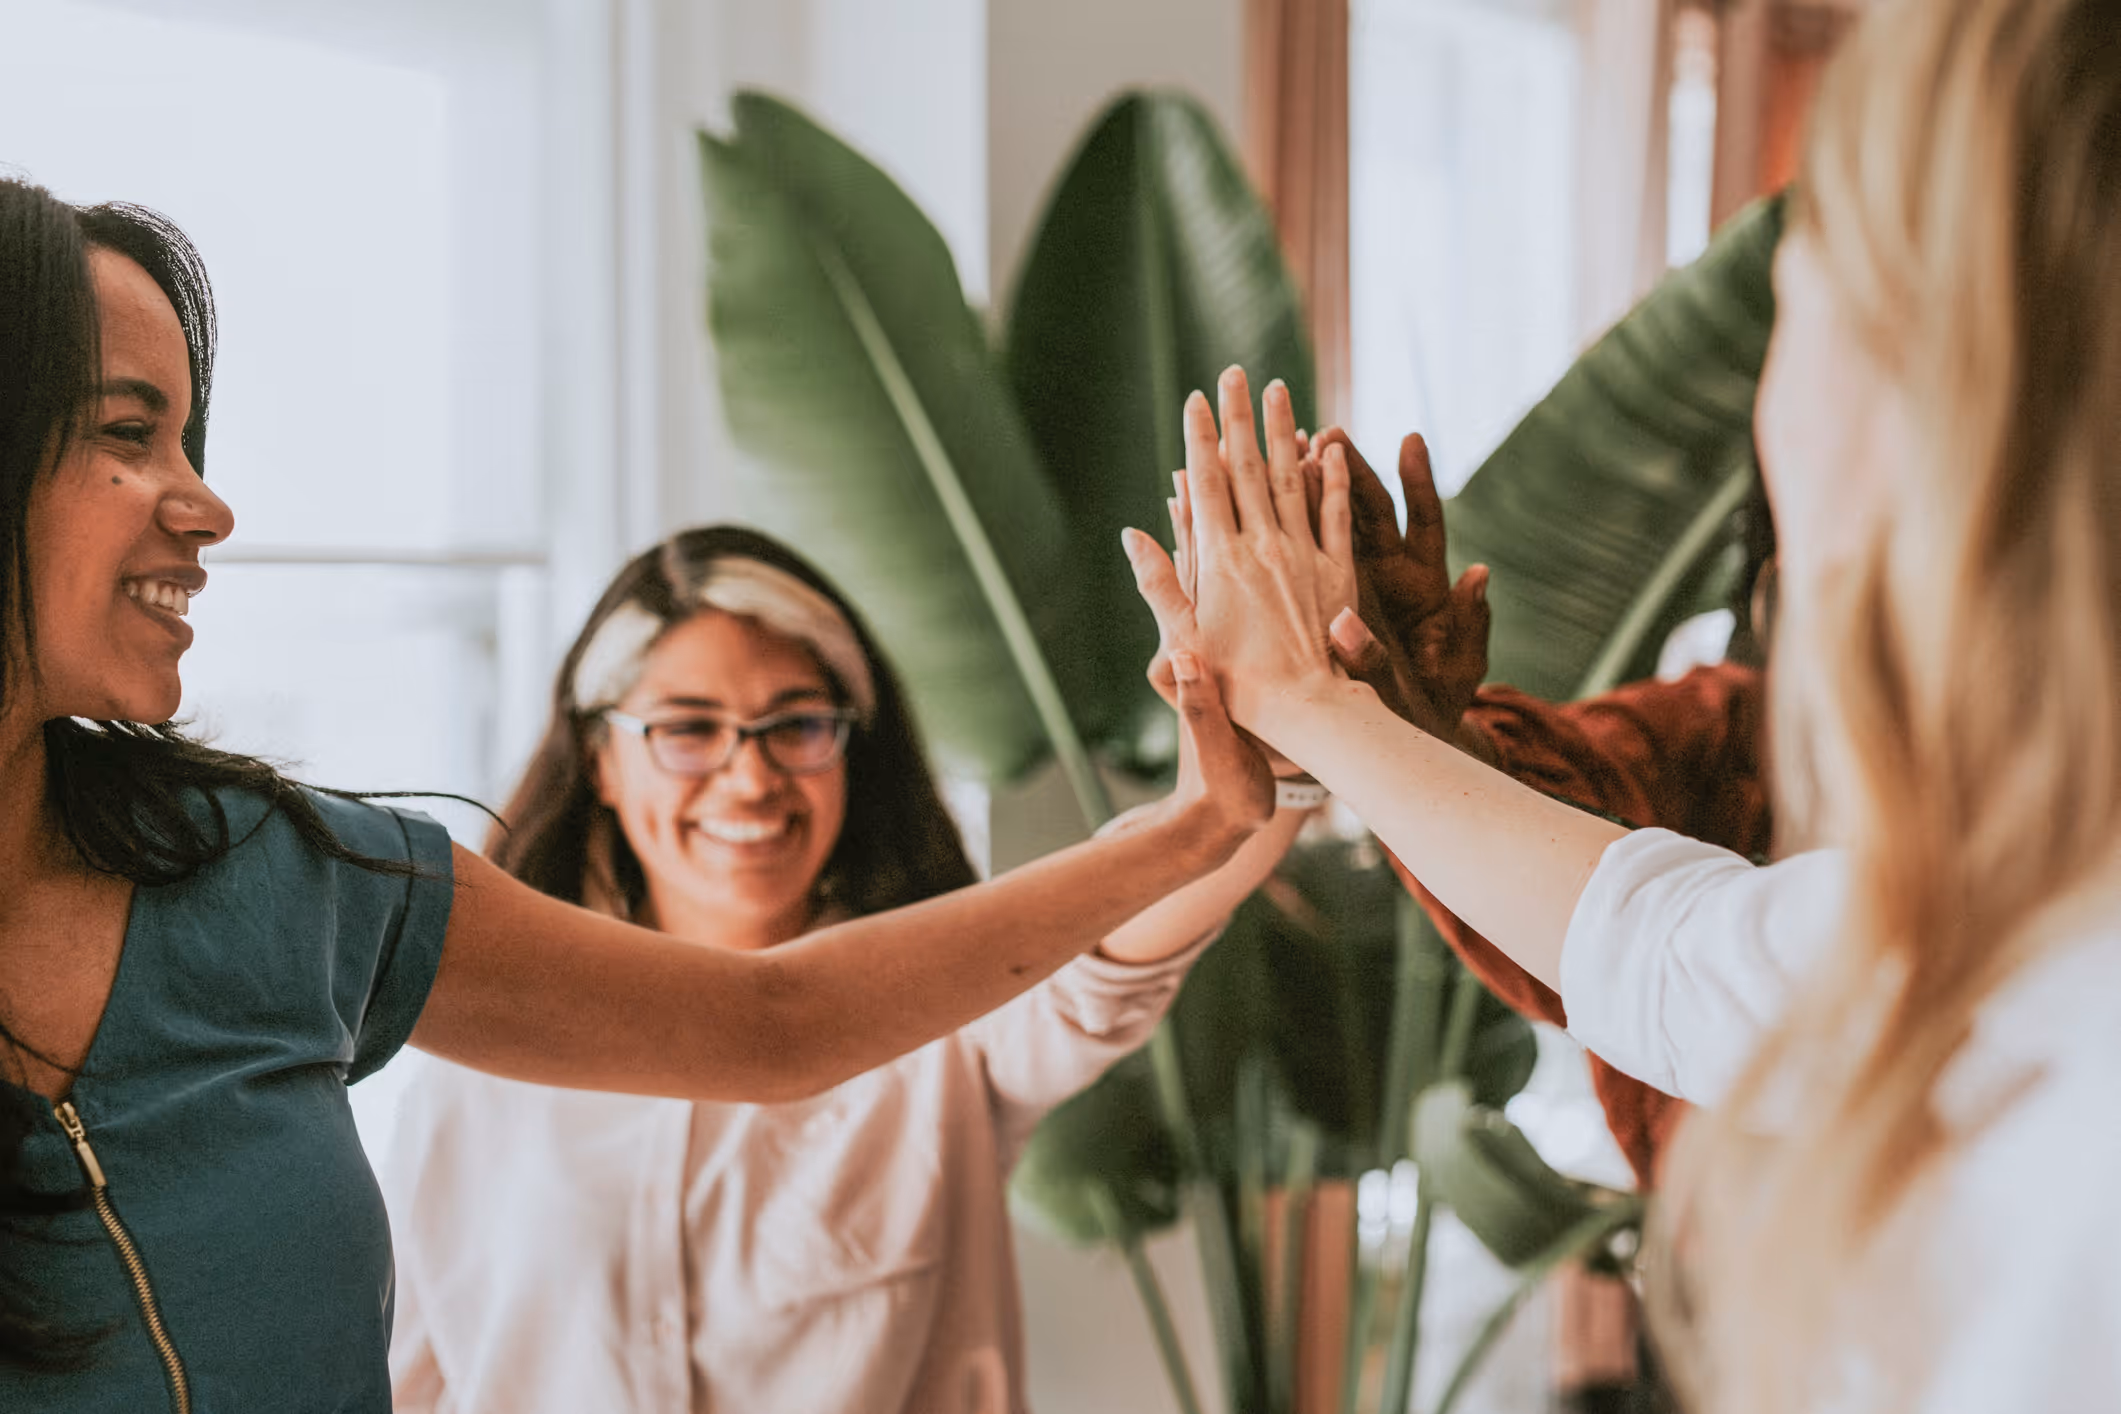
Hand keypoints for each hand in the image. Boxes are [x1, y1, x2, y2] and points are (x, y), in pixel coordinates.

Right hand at [1131, 366, 1351, 749]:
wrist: (1305, 710)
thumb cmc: (1235, 685)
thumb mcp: (1182, 638)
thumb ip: (1159, 583)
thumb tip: (1132, 534)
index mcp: (1222, 562)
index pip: (1209, 485)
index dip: (1201, 438)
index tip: (1196, 399)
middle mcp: (1263, 547)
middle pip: (1249, 468)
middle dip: (1240, 417)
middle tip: (1236, 373)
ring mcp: (1303, 554)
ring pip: (1293, 479)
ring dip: (1284, 431)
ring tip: (1279, 390)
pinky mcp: (1337, 570)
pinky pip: (1336, 513)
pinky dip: (1333, 477)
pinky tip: (1330, 446)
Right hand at [1308, 428, 1489, 742]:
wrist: (1402, 736)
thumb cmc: (1431, 708)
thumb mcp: (1455, 672)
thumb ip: (1454, 631)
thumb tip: (1452, 586)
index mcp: (1425, 586)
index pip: (1423, 522)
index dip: (1418, 483)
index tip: (1410, 441)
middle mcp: (1389, 575)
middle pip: (1369, 510)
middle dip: (1349, 469)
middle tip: (1328, 433)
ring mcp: (1352, 585)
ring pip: (1327, 527)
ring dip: (1310, 488)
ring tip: (1284, 447)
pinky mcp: (1323, 600)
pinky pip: (1301, 557)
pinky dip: (1283, 529)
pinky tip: (1256, 501)